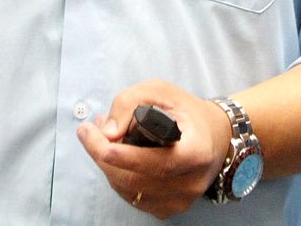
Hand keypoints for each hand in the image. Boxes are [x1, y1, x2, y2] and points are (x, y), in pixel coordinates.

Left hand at [77, 79, 230, 218]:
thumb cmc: (185, 111)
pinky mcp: (169, 209)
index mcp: (196, 151)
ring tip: (103, 137)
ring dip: (107, 165)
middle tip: (88, 131)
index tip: (102, 140)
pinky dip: (117, 177)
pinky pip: (132, 197)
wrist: (212, 137)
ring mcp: (181, 200)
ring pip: (129, 190)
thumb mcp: (160, 91)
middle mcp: (191, 181)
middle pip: (136, 179)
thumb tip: (108, 132)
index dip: (127, 156)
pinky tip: (116, 157)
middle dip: (103, 155)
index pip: (160, 161)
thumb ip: (131, 103)